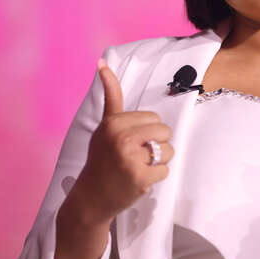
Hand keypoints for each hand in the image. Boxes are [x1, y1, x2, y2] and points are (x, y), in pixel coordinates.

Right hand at [71, 58, 173, 224]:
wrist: (91, 197)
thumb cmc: (102, 157)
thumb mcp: (104, 124)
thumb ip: (111, 94)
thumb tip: (103, 62)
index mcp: (114, 122)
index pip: (154, 118)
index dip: (147, 131)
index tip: (129, 142)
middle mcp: (121, 137)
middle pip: (165, 131)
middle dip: (156, 144)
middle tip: (136, 156)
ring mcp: (130, 158)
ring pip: (168, 151)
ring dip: (158, 161)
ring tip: (138, 167)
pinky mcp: (139, 177)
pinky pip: (165, 170)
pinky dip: (156, 177)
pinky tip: (138, 180)